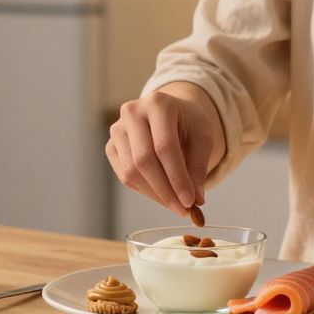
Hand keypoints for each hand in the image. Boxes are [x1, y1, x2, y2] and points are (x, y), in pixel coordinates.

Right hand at [105, 83, 224, 215]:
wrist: (170, 113)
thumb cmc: (188, 123)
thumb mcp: (202, 138)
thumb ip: (198, 167)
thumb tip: (196, 201)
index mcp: (158, 103)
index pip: (165, 146)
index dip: (177, 177)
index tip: (190, 202)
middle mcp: (132, 112)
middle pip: (143, 160)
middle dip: (165, 190)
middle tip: (182, 210)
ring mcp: (117, 129)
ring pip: (131, 171)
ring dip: (154, 194)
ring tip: (175, 205)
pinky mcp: (111, 145)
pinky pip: (124, 175)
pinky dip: (144, 190)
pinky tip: (161, 196)